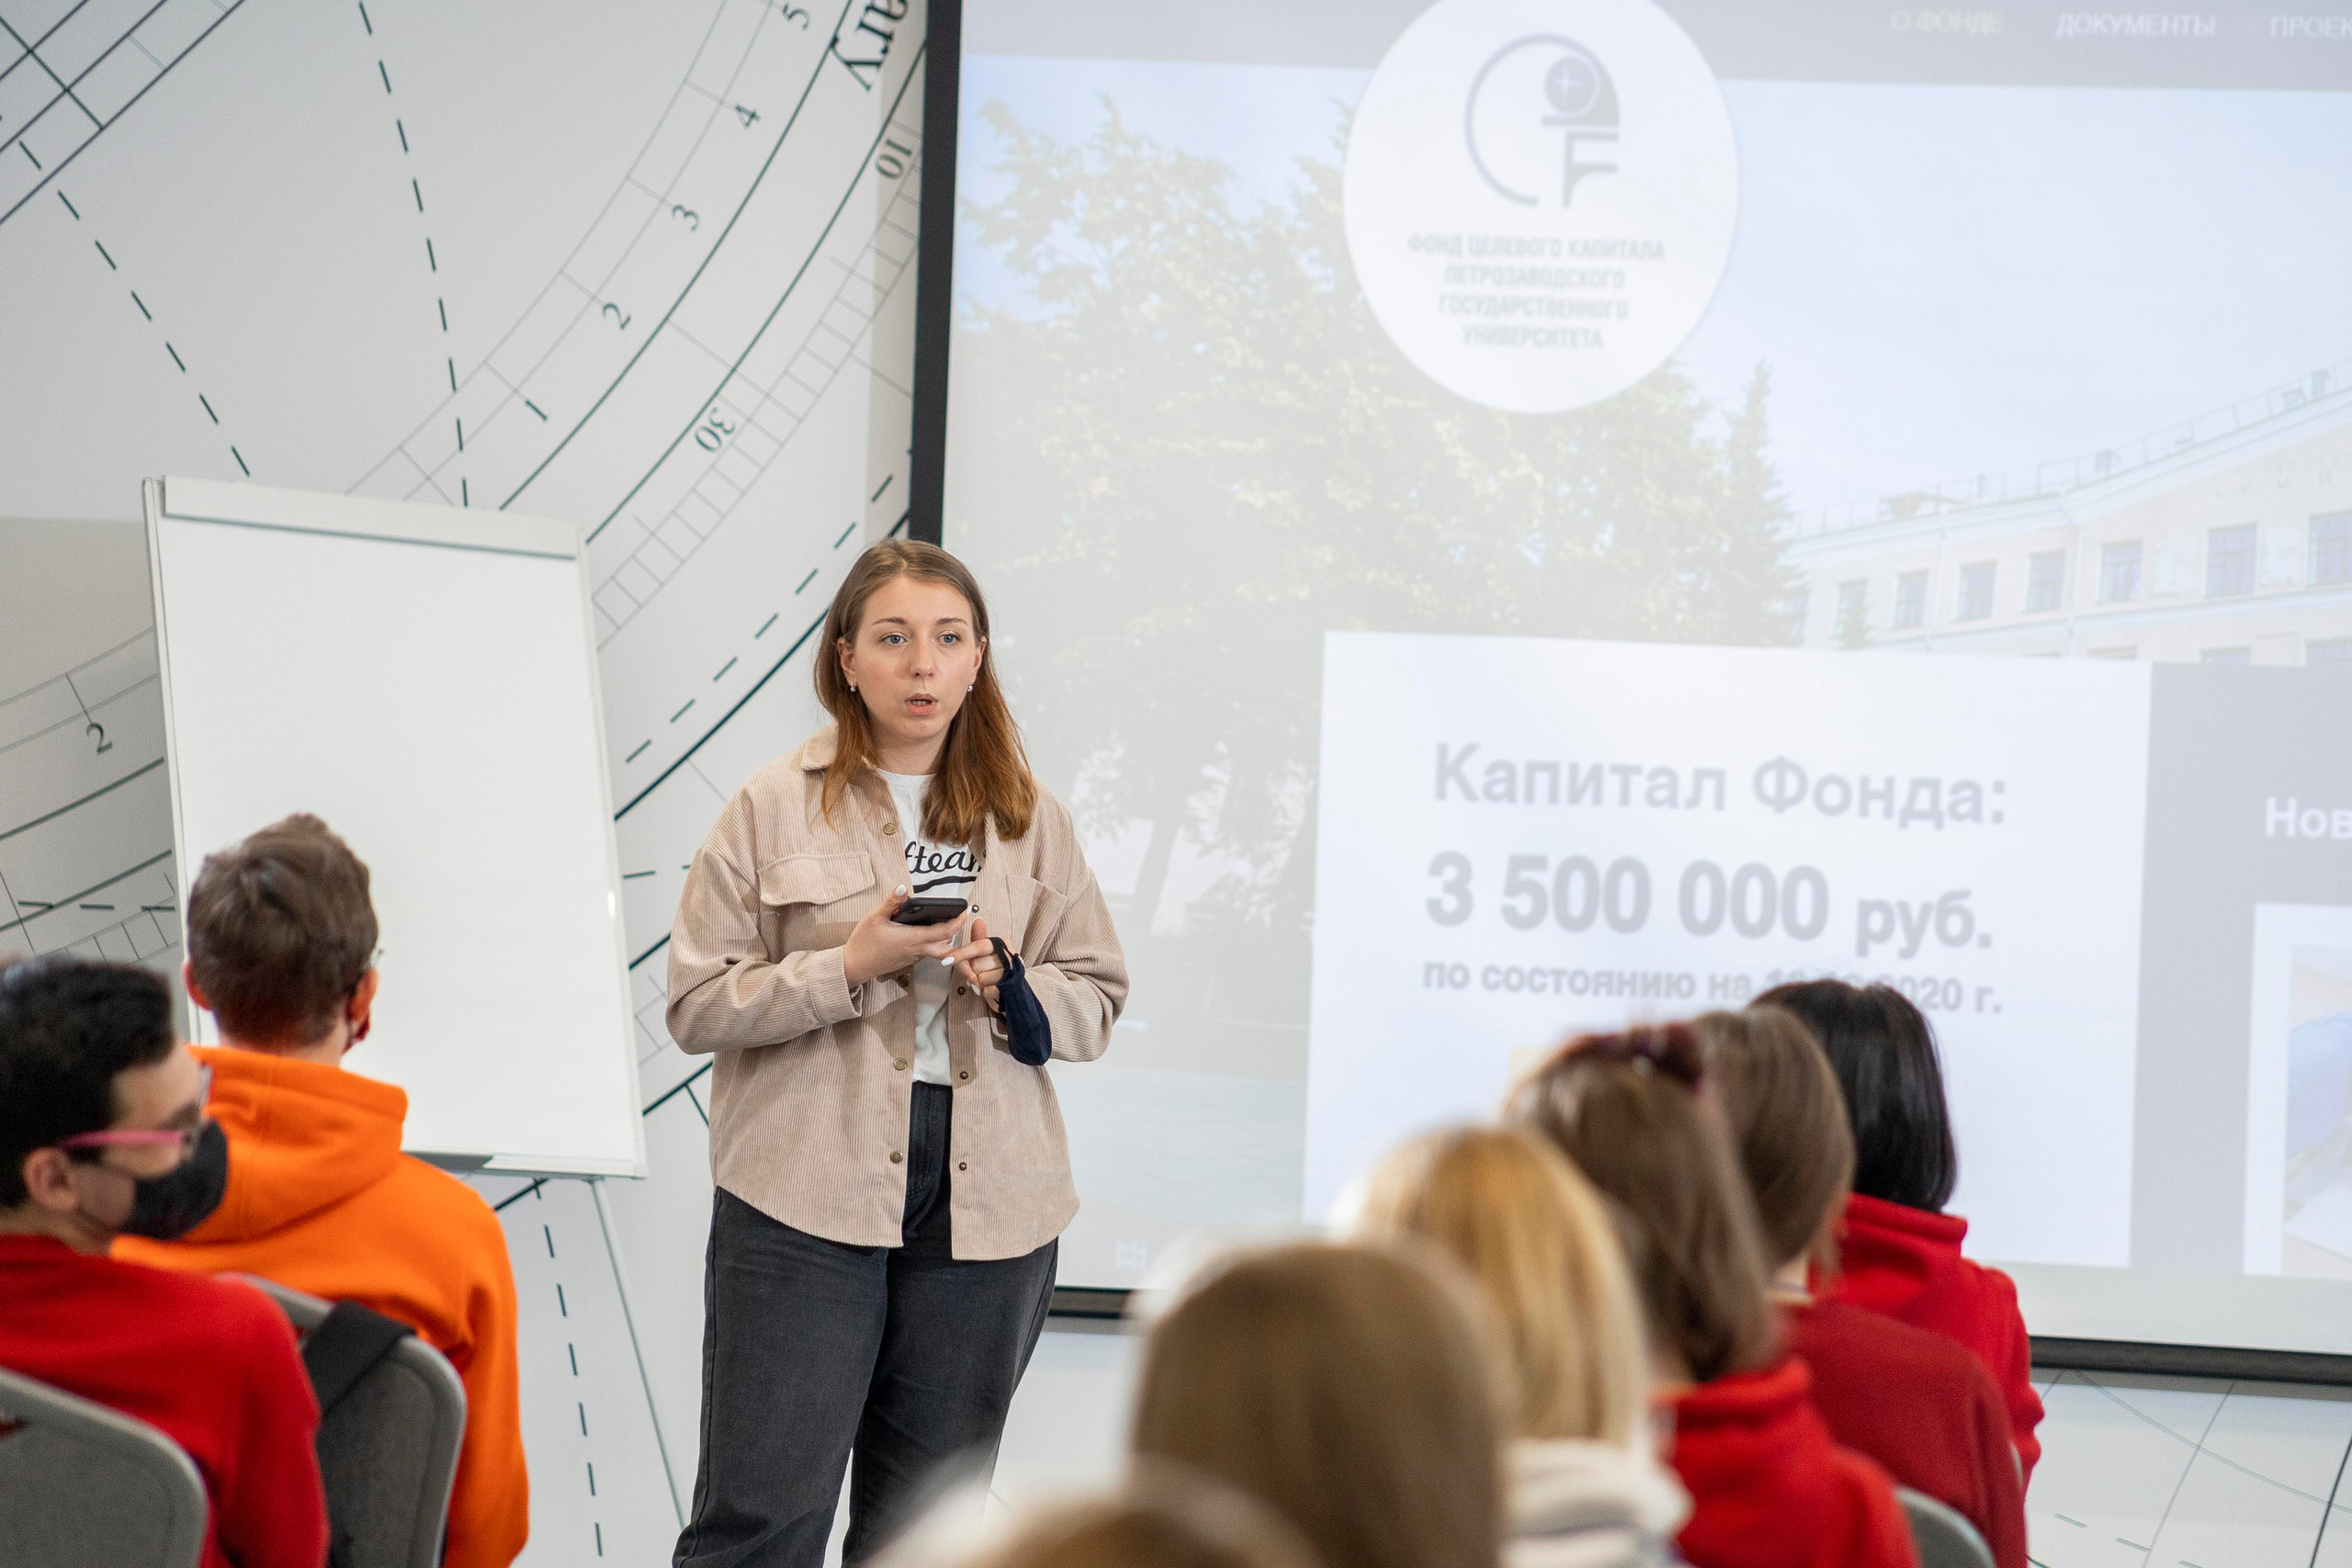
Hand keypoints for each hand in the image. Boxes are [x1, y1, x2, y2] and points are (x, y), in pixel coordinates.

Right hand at [841, 887, 958, 986]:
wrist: (854, 966)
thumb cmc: (863, 942)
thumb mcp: (875, 917)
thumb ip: (891, 902)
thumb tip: (903, 888)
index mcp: (912, 938)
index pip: (944, 932)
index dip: (957, 922)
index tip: (964, 911)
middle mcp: (917, 950)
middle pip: (947, 945)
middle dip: (956, 931)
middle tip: (958, 917)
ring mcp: (914, 957)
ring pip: (938, 950)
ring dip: (945, 938)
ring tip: (944, 920)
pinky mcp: (909, 960)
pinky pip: (927, 952)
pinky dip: (933, 942)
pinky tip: (926, 931)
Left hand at [944, 917, 1004, 1014]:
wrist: (1016, 988)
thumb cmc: (997, 968)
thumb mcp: (988, 952)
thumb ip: (980, 939)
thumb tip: (978, 920)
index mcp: (1002, 944)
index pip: (978, 946)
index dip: (961, 953)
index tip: (946, 960)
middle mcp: (1009, 956)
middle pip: (976, 965)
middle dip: (975, 971)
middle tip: (983, 972)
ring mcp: (1011, 972)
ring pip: (980, 979)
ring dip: (981, 983)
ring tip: (990, 981)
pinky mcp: (1010, 988)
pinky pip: (986, 990)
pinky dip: (986, 992)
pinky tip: (993, 988)